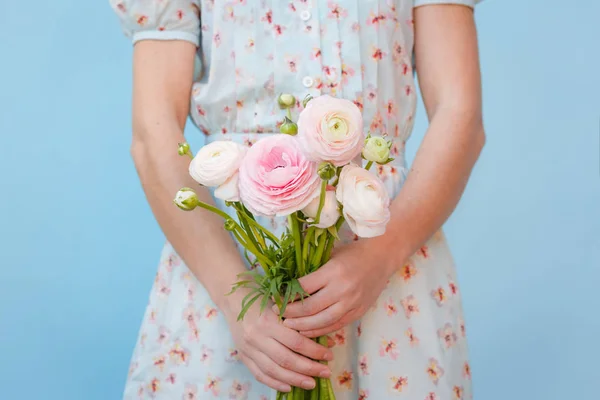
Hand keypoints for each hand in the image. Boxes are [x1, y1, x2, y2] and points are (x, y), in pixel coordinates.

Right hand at [224, 290, 332, 392]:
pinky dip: (275, 383)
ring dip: (295, 379)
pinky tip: (289, 386)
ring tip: (311, 383)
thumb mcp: (281, 304)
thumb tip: (326, 340)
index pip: (296, 342)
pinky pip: (260, 374)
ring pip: (274, 370)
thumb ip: (300, 321)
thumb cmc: (262, 298)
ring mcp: (248, 348)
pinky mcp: (243, 356)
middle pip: (286, 359)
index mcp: (268, 321)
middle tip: (326, 372)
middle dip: (309, 368)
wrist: (233, 299)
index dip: (315, 351)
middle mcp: (257, 336)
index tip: (329, 355)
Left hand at [275, 240, 396, 337]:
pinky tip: (306, 331)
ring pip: (322, 322)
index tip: (276, 298)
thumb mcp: (330, 254)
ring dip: (303, 326)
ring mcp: (352, 303)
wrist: (382, 258)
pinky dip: (319, 331)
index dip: (287, 295)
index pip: (303, 288)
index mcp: (333, 271)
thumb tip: (287, 282)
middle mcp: (343, 289)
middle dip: (291, 313)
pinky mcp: (358, 312)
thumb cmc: (353, 253)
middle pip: (310, 308)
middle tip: (278, 314)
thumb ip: (312, 269)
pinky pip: (335, 326)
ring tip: (288, 325)